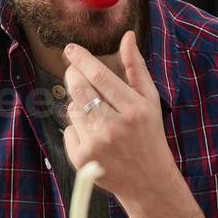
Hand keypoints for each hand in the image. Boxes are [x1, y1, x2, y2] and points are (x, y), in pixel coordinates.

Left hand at [62, 31, 177, 204]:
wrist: (147, 181)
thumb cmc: (148, 134)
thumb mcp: (149, 100)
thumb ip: (136, 68)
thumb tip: (126, 36)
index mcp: (134, 109)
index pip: (100, 76)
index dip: (82, 59)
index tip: (71, 49)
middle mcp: (114, 127)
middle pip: (79, 89)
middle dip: (73, 75)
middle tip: (75, 71)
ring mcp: (96, 145)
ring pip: (72, 109)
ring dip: (78, 104)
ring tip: (96, 114)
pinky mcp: (81, 159)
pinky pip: (68, 130)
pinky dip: (76, 129)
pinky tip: (94, 136)